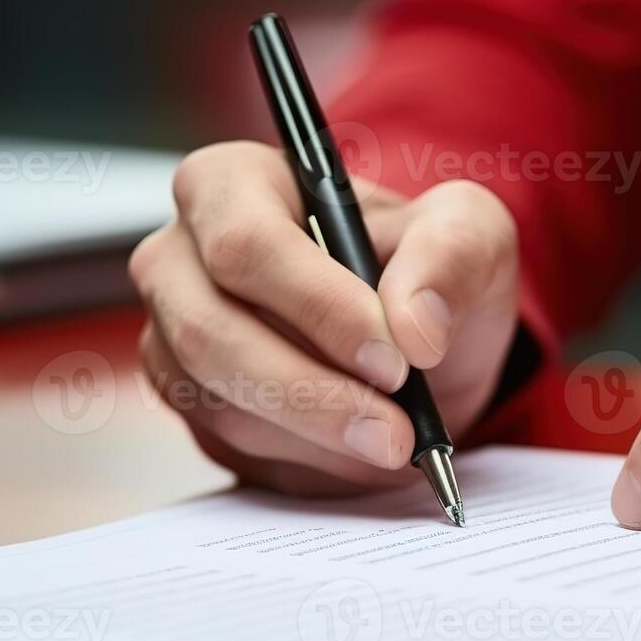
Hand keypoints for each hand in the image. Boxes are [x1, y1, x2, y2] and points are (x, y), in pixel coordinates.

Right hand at [130, 142, 517, 495]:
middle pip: (212, 334)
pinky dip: (304, 457)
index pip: (247, 244)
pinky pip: (229, 442)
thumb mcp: (468, 233)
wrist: (412, 343)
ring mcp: (171, 332)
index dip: (318, 308)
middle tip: (396, 432)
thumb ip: (451, 256)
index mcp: (233, 182)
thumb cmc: (424, 267)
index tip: (395, 360)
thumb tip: (415, 326)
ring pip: (220, 400)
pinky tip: (358, 450)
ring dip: (317, 435)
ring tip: (393, 441)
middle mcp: (181, 254)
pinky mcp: (186, 400)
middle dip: (313, 393)